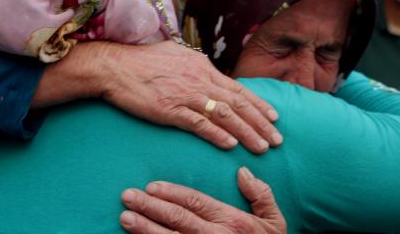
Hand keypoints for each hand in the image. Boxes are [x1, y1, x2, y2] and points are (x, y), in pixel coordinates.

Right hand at [33, 41, 281, 153]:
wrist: (115, 66)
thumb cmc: (142, 60)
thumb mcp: (175, 53)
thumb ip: (194, 63)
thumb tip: (206, 66)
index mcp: (201, 67)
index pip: (236, 88)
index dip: (258, 104)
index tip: (273, 117)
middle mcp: (199, 80)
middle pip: (237, 104)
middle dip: (260, 122)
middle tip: (277, 139)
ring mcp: (186, 95)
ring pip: (225, 115)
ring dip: (246, 132)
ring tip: (262, 147)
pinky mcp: (170, 110)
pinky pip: (199, 124)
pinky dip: (217, 135)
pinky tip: (230, 145)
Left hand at [120, 166, 286, 233]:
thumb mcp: (274, 222)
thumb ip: (261, 195)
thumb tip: (242, 171)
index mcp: (231, 221)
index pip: (195, 202)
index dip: (172, 192)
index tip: (151, 186)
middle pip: (176, 219)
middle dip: (150, 207)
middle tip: (128, 197)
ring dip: (144, 229)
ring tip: (125, 218)